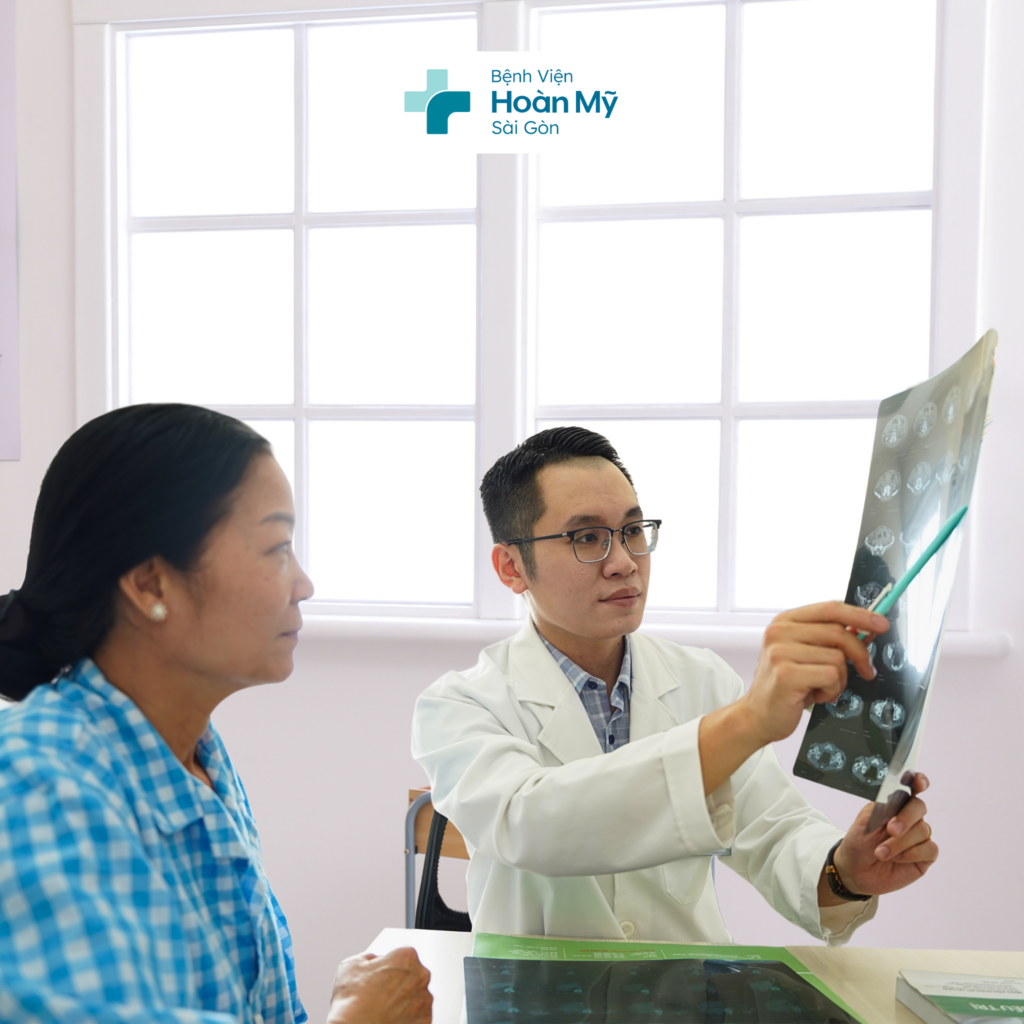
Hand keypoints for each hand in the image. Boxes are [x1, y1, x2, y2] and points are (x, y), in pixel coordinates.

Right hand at [326, 947, 431, 1023]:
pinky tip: (391, 1020)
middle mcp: (421, 976)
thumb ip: (371, 957)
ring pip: (416, 997)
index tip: (379, 976)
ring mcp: (425, 1001)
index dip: (388, 966)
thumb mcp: (353, 964)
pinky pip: (418, 1017)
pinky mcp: (425, 1021)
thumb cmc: (353, 999)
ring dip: (405, 1002)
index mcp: (407, 957)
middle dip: (399, 983)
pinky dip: (407, 1019)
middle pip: (412, 976)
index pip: (402, 956)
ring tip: (384, 1011)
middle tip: (380, 995)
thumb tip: (375, 961)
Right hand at [741, 601, 886, 746]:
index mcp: (785, 621)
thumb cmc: (787, 686)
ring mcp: (780, 652)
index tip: (881, 624)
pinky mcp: (786, 673)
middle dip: (860, 654)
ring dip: (840, 679)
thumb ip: (830, 639)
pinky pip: (831, 675)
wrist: (759, 715)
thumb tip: (866, 629)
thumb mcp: (807, 655)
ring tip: (824, 688)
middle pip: (838, 632)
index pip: (830, 608)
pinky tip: (817, 695)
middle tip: (866, 671)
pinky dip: (832, 690)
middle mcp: (779, 632)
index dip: (860, 614)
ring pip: (837, 657)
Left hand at [825, 773, 937, 901]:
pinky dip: (911, 853)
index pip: (911, 787)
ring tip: (881, 853)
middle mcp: (909, 817)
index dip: (919, 781)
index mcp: (894, 804)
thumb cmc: (859, 843)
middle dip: (905, 818)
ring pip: (923, 830)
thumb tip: (897, 798)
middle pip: (919, 807)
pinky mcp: (925, 856)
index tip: (919, 783)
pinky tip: (897, 859)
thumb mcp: (864, 822)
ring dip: (900, 843)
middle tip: (890, 830)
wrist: (856, 870)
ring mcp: (919, 837)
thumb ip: (881, 808)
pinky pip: (929, 849)